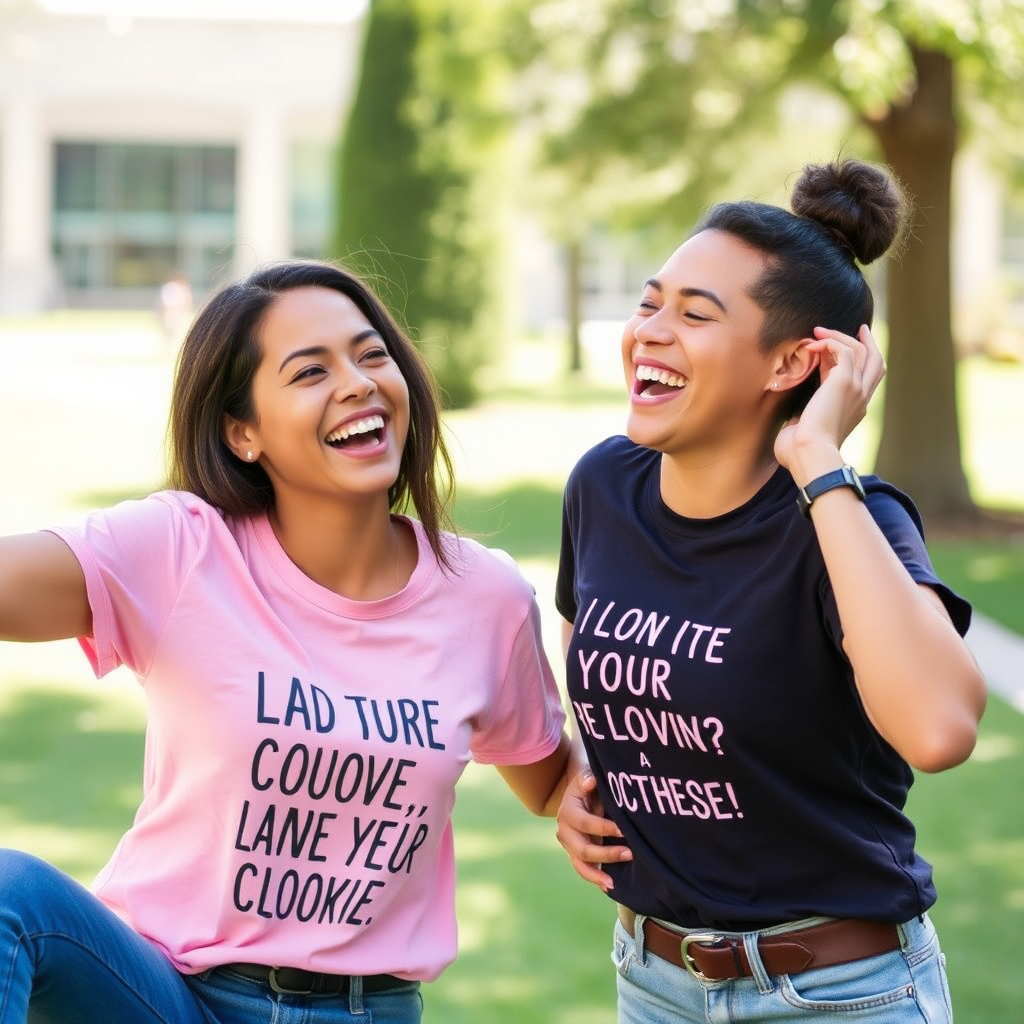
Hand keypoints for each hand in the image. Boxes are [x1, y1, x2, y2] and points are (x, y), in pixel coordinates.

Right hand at [555, 768, 630, 890]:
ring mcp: (569, 846)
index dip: (604, 828)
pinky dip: (595, 878)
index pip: (586, 823)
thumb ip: (587, 779)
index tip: (624, 831)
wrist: (577, 792)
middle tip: (629, 854)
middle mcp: (564, 831)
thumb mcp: (585, 776)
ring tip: (613, 884)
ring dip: (597, 875)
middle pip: (583, 849)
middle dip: (606, 854)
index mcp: (567, 812)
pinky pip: (583, 869)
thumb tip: (590, 782)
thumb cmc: (588, 784)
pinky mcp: (576, 854)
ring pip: (580, 865)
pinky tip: (608, 886)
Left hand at [774, 324, 884, 478]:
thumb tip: (794, 421)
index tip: (842, 350)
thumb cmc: (800, 452)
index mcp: (854, 410)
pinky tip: (810, 346)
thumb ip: (806, 422)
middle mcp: (861, 398)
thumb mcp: (806, 432)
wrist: (809, 455)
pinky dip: (828, 342)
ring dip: (838, 336)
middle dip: (869, 342)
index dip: (854, 362)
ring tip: (817, 331)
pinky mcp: (844, 381)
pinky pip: (843, 349)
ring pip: (860, 350)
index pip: (862, 379)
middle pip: (876, 362)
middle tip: (860, 328)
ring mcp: (856, 388)